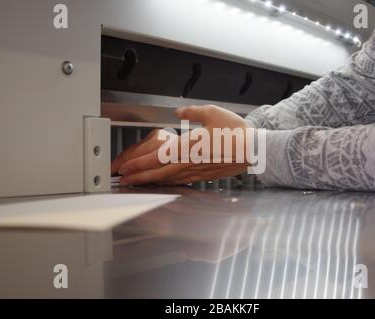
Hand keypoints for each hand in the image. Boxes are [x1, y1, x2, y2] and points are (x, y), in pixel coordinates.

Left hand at [112, 105, 252, 185]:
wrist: (252, 150)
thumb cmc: (234, 132)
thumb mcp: (212, 113)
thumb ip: (191, 111)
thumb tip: (178, 112)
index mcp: (187, 146)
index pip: (155, 157)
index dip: (138, 164)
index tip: (124, 168)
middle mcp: (188, 162)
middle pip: (157, 173)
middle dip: (137, 177)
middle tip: (122, 181)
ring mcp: (195, 171)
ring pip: (167, 179)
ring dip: (149, 182)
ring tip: (136, 183)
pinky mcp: (202, 176)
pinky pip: (179, 181)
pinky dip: (166, 183)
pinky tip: (162, 183)